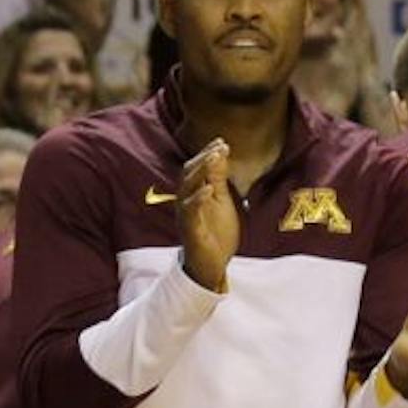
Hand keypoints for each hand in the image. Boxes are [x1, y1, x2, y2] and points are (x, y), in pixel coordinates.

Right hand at [177, 140, 237, 291]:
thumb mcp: (221, 201)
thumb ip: (219, 179)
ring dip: (200, 172)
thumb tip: (221, 154)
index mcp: (193, 195)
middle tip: (219, 146)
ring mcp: (186, 216)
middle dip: (203, 159)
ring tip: (214, 158)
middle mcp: (185, 203)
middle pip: (188, 174)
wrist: (211, 266)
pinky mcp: (190, 230)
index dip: (207, 154)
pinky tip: (209, 188)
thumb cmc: (215, 233)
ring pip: (186, 189)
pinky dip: (199, 199)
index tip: (221, 141)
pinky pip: (191, 212)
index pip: (196, 169)